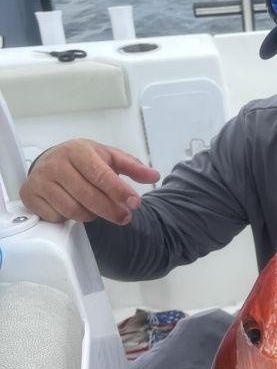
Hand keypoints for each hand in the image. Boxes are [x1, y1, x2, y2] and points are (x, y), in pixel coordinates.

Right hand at [20, 139, 159, 224]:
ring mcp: (40, 180)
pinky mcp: (30, 196)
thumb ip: (132, 167)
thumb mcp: (109, 158)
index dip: (119, 192)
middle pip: (88, 196)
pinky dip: (70, 218)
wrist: (50, 160)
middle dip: (111, 210)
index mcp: (78, 150)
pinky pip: (57, 217)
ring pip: (73, 210)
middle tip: (124, 217)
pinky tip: (75, 208)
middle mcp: (56, 163)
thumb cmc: (83, 160)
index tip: (135, 203)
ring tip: (98, 210)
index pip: (101, 175)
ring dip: (91, 215)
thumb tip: (154, 175)